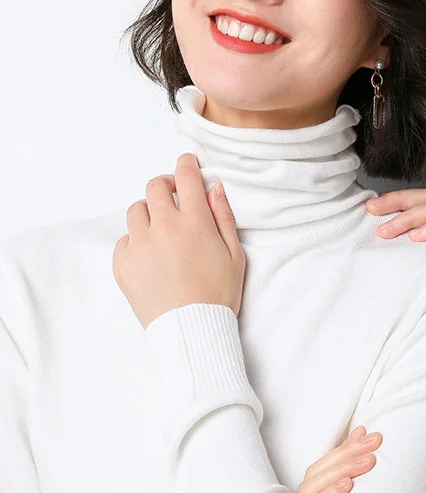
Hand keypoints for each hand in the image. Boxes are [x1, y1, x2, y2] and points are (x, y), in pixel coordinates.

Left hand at [113, 153, 245, 328]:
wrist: (192, 329)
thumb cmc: (218, 294)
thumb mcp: (235, 255)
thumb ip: (224, 217)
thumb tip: (215, 188)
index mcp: (194, 221)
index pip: (186, 177)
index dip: (186, 164)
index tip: (187, 163)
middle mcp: (163, 226)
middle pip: (155, 187)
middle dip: (165, 186)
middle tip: (173, 197)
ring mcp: (139, 244)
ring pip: (136, 210)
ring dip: (149, 213)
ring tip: (161, 231)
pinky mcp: (123, 263)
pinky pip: (125, 240)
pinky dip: (137, 241)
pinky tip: (152, 257)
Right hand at [293, 426, 382, 492]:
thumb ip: (348, 472)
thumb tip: (362, 431)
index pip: (322, 466)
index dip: (344, 447)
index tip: (369, 432)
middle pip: (316, 473)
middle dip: (348, 454)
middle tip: (377, 441)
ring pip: (311, 489)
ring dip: (341, 470)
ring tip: (369, 460)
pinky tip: (347, 486)